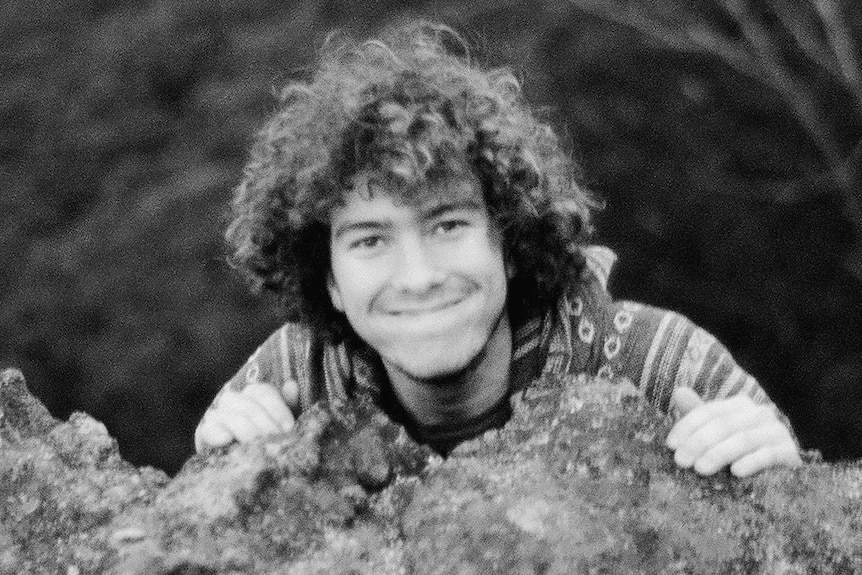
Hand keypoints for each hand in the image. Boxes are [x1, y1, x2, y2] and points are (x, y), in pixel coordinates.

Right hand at [194, 382, 295, 452]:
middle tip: (276, 440)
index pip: (262, 391)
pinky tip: (228, 440)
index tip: (289, 428)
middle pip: (247, 402)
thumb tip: (291, 384)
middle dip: (264, 421)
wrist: (246, 477)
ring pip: (229, 413)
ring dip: (247, 429)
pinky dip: (218, 432)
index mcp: (253, 397)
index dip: (277, 408)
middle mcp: (233, 402)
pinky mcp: (204, 435)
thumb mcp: (282, 429)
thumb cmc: (269, 448)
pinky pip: (208, 429)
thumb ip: (288, 407)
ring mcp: (216, 417)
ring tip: (259, 445)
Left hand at [665, 387, 800, 476]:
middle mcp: (759, 413)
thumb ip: (698, 414)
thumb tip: (678, 391)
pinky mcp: (789, 451)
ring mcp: (777, 431)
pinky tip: (735, 472)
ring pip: (743, 439)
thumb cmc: (739, 451)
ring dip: (719, 454)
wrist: (780, 473)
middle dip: (699, 443)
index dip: (687, 427)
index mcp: (739, 405)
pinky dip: (751, 462)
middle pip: (723, 425)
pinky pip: (768, 455)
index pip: (709, 411)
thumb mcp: (716, 433)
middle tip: (681, 461)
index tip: (671, 445)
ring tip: (700, 469)